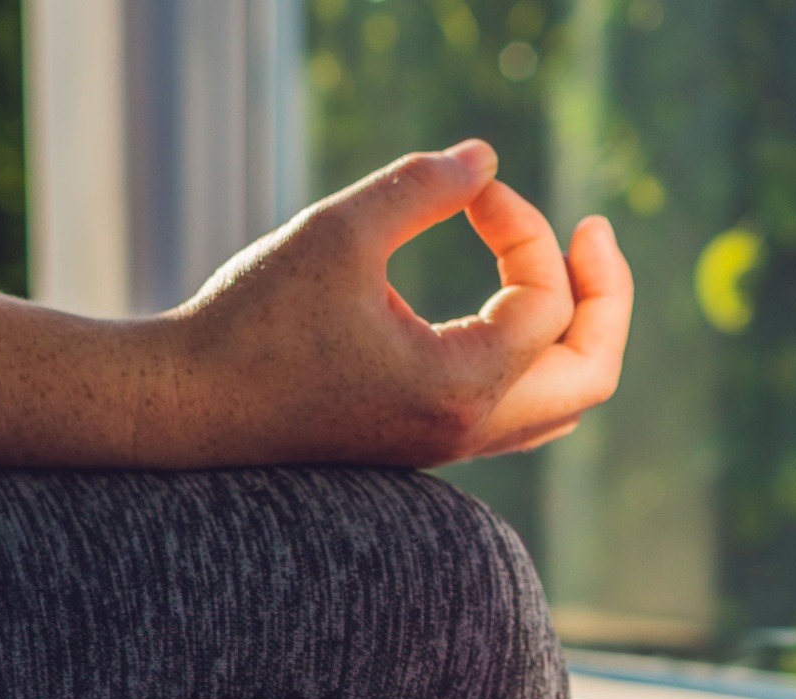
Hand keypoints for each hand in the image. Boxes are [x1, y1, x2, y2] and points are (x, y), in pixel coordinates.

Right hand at [155, 140, 633, 467]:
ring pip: (561, 401)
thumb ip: (421, 186)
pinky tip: (513, 307)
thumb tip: (485, 158)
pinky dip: (537, 355)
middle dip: (606, 297)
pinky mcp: (427, 438)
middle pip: (592, 376)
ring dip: (576, 330)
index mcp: (459, 387)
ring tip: (571, 263)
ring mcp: (451, 443)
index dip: (526, 228)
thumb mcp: (338, 234)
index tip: (474, 193)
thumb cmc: (252, 324)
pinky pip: (520, 410)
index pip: (546, 303)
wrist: (189, 408)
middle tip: (594, 231)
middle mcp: (468, 430)